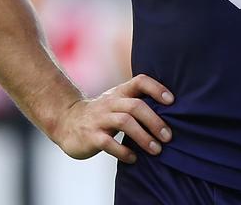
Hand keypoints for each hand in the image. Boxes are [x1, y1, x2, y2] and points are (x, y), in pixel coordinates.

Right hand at [50, 74, 173, 163]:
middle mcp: (110, 103)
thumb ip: (138, 103)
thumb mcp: (118, 102)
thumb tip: (174, 112)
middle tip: (168, 137)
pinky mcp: (90, 136)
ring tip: (156, 150)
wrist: (65, 122)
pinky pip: (108, 143)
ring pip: (125, 123)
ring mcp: (99, 119)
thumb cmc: (102, 114)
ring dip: (143, 137)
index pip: (140, 81)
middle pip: (136, 106)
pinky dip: (124, 151)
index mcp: (120, 92)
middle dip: (155, 121)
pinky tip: (134, 158)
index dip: (157, 88)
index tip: (172, 102)